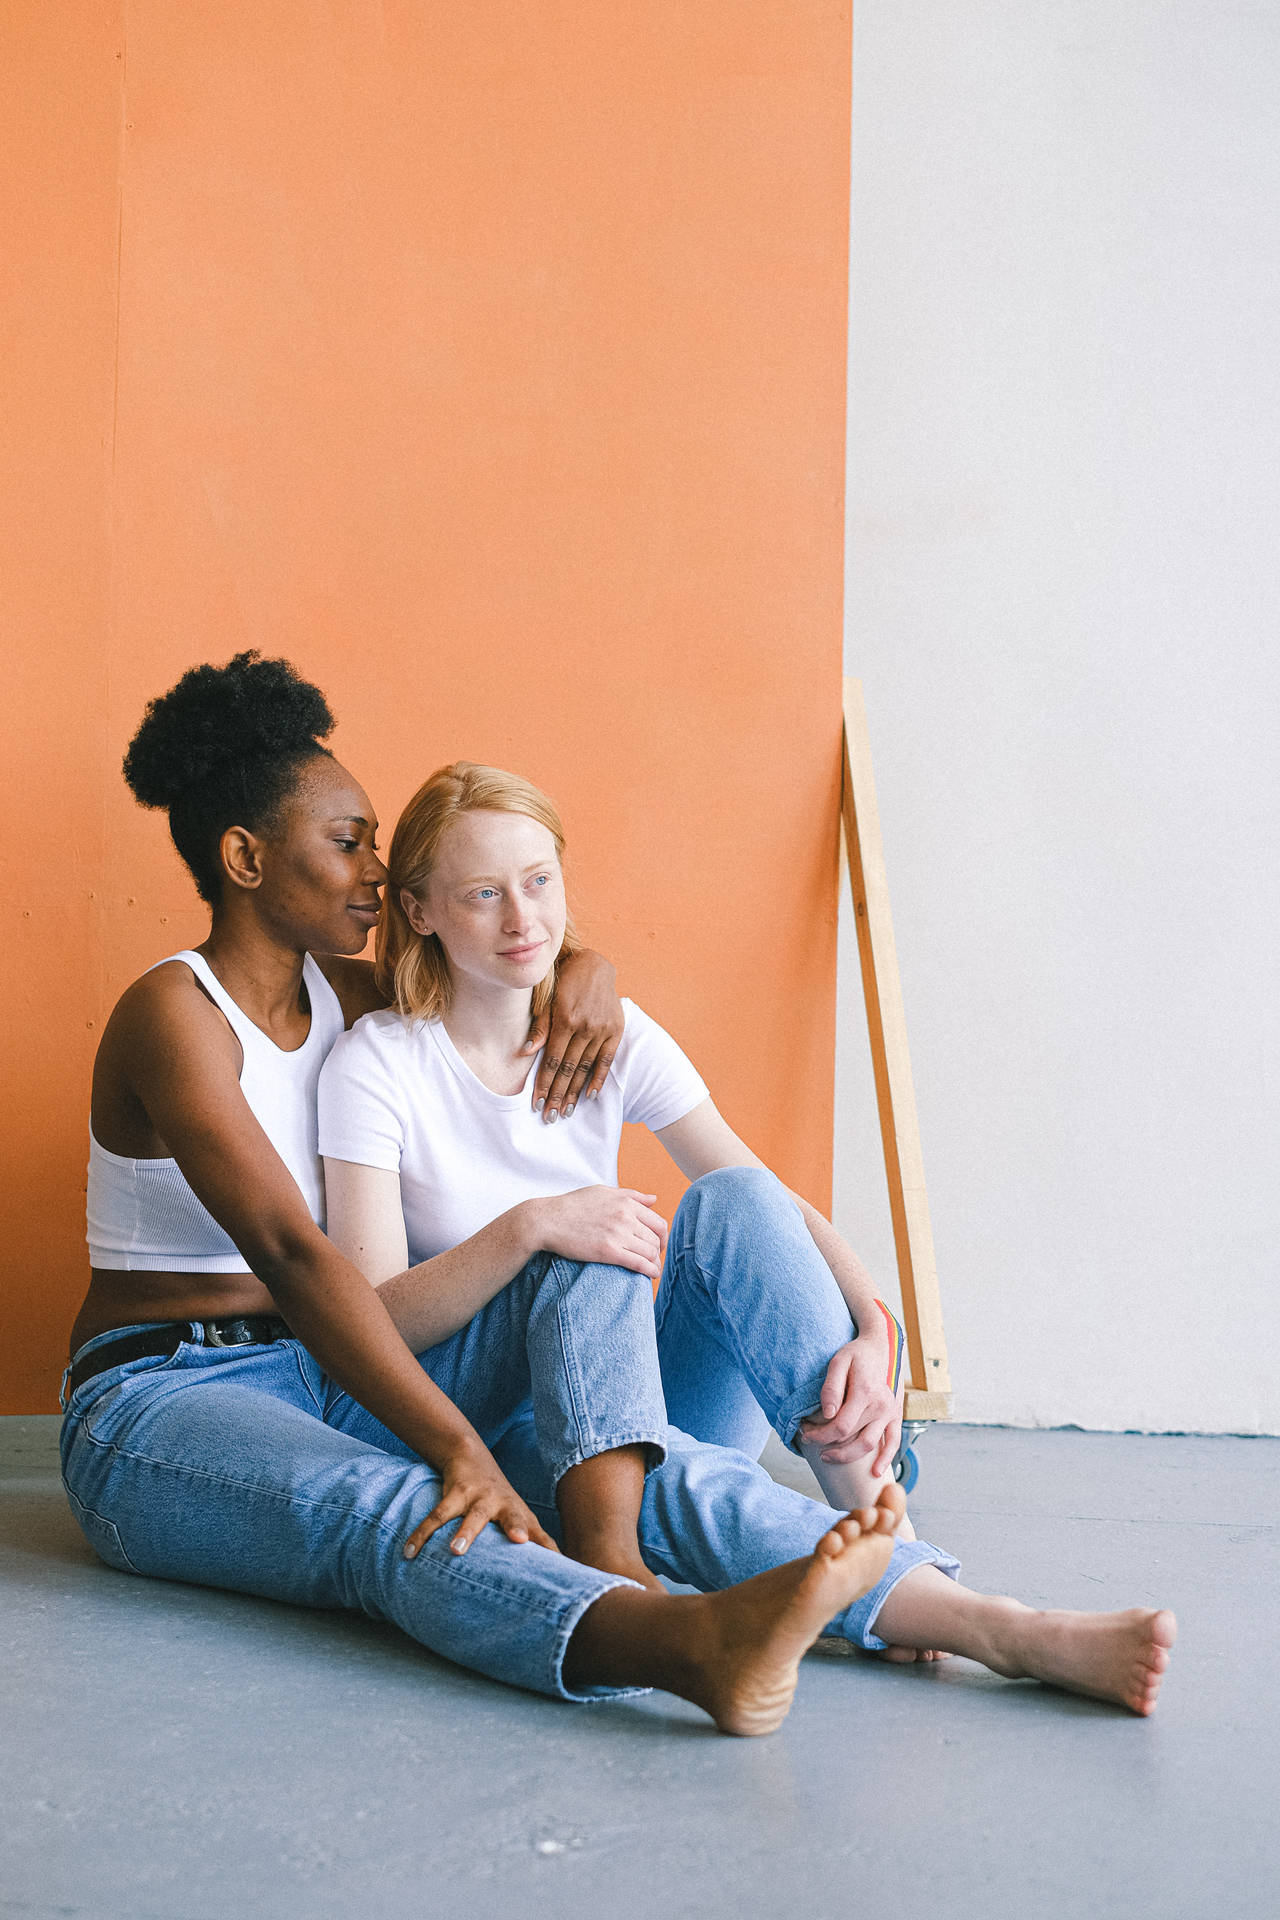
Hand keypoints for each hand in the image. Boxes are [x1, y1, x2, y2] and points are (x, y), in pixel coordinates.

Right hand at [402, 1436, 559, 1559]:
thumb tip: (563, 1570)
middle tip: (518, 1540)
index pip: (540, 1535)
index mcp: (522, 1517)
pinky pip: (436, 1515)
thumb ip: (539, 1544)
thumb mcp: (522, 1518)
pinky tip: (409, 1553)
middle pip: (513, 1517)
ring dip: (465, 1533)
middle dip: (516, 1528)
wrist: (471, 1456)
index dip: (548, 1547)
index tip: (559, 1563)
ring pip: (471, 1516)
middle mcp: (504, 1506)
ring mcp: (479, 1497)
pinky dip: (421, 1535)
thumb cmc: (501, 1501)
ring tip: (455, 1551)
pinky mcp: (455, 1492)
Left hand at [524, 949, 623, 1121]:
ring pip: (585, 1068)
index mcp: (565, 1019)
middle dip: (557, 1095)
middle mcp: (584, 1026)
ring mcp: (602, 1029)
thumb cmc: (563, 982)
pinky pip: (606, 1059)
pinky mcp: (615, 1029)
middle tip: (549, 1117)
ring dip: (575, 1092)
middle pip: (568, 1068)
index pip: (552, 1060)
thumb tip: (526, 1052)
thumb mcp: (547, 999)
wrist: (594, 965)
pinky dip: (599, 1078)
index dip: (544, 1083)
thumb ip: (540, 1027)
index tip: (537, 1103)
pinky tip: (590, 1096)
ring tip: (566, 1112)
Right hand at [531, 1186, 668, 1282]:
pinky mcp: (608, 1251)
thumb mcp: (603, 1192)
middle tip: (654, 1258)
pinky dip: (650, 1270)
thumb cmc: (573, 1206)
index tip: (658, 1244)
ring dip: (656, 1263)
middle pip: (656, 1238)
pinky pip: (639, 1263)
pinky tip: (652, 1275)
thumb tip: (654, 1200)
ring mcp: (618, 1233)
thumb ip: (631, 1195)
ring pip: (650, 1252)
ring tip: (653, 1269)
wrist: (547, 1220)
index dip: (662, 1236)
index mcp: (626, 1202)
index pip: (658, 1222)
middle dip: (659, 1251)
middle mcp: (625, 1216)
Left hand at [798, 1338, 903, 1479]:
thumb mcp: (838, 1362)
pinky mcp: (896, 1416)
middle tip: (809, 1440)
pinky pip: (894, 1441)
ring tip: (828, 1457)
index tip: (805, 1433)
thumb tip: (828, 1414)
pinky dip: (886, 1458)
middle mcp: (880, 1406)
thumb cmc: (856, 1355)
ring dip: (848, 1456)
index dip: (820, 1435)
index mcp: (865, 1393)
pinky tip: (875, 1472)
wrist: (880, 1347)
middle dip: (827, 1444)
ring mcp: (890, 1413)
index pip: (841, 1426)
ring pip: (869, 1445)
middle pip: (852, 1438)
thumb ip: (831, 1388)